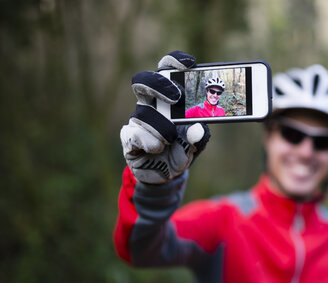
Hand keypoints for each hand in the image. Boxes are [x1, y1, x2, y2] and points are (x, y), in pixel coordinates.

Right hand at [120, 51, 209, 183]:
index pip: (166, 70)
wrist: (166, 175)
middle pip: (145, 81)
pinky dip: (148, 141)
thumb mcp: (195, 145)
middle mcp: (150, 104)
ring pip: (142, 112)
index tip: (190, 63)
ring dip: (160, 125)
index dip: (174, 61)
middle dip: (159, 84)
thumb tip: (199, 129)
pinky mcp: (129, 138)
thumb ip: (199, 137)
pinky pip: (134, 133)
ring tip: (171, 139)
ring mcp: (137, 120)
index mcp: (167, 97)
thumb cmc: (181, 150)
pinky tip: (157, 147)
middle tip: (176, 97)